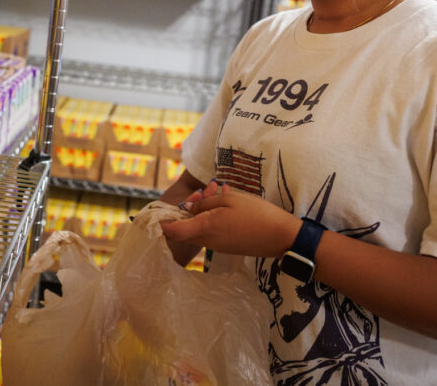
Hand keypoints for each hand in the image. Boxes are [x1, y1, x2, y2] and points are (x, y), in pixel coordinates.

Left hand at [160, 180, 301, 258]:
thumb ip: (206, 203)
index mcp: (205, 227)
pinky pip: (210, 231)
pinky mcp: (227, 247)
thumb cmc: (257, 214)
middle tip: (204, 190)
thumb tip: (188, 208)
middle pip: (184, 228)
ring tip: (220, 190)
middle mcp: (207, 240)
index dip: (161, 224)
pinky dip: (212, 217)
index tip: (154, 215)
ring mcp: (217, 246)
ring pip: (198, 228)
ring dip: (202, 211)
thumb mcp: (230, 200)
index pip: (172, 231)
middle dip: (186, 209)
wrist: (282, 237)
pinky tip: (227, 200)